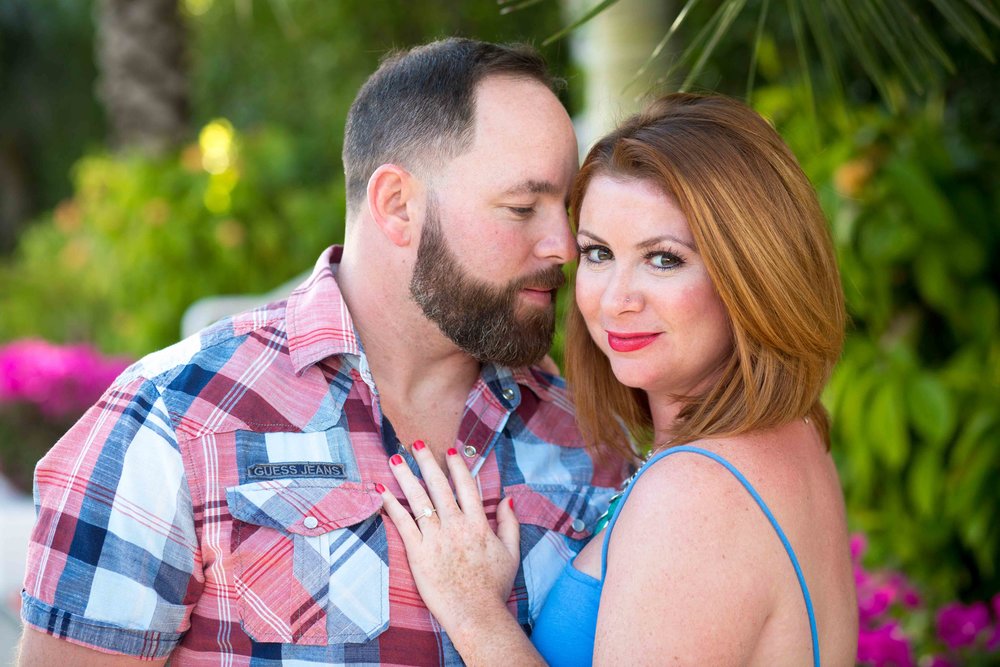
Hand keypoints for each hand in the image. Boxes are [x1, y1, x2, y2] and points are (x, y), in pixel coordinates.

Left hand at [378, 441, 520, 634]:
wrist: (476, 614)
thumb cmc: (494, 586)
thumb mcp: (511, 552)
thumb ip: (509, 523)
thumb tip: (507, 499)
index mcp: (478, 524)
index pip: (466, 487)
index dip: (457, 467)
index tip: (449, 451)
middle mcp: (456, 525)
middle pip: (439, 486)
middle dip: (427, 461)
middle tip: (416, 443)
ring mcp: (435, 538)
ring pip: (418, 499)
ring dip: (405, 476)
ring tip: (394, 458)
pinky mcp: (418, 553)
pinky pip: (402, 523)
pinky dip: (390, 506)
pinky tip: (381, 491)